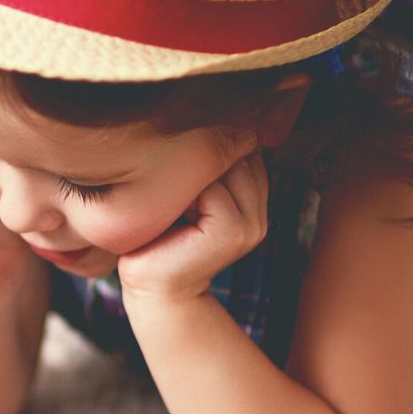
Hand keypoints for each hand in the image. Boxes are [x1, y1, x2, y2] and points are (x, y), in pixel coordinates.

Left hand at [117, 152, 270, 302]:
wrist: (153, 289)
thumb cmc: (159, 238)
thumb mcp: (186, 197)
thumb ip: (206, 170)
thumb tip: (205, 124)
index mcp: (253, 201)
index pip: (240, 150)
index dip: (204, 156)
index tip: (176, 179)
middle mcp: (260, 213)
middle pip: (235, 154)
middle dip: (196, 165)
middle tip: (169, 199)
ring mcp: (252, 224)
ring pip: (223, 168)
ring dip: (188, 179)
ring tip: (171, 211)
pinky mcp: (234, 231)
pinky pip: (211, 189)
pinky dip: (183, 196)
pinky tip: (169, 218)